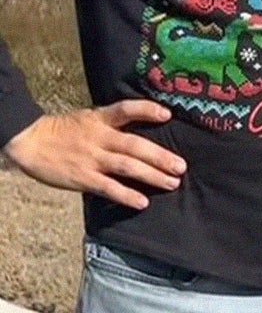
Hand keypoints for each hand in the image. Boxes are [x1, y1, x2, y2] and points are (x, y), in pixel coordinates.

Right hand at [3, 100, 183, 209]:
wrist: (30, 143)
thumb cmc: (65, 131)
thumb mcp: (89, 119)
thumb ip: (113, 125)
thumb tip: (144, 134)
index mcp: (100, 119)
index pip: (126, 109)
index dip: (146, 110)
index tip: (167, 114)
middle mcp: (99, 138)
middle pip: (135, 145)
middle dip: (160, 157)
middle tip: (181, 167)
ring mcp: (92, 158)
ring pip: (127, 167)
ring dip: (152, 176)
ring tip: (172, 183)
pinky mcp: (83, 177)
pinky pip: (108, 187)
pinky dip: (126, 195)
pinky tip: (142, 202)